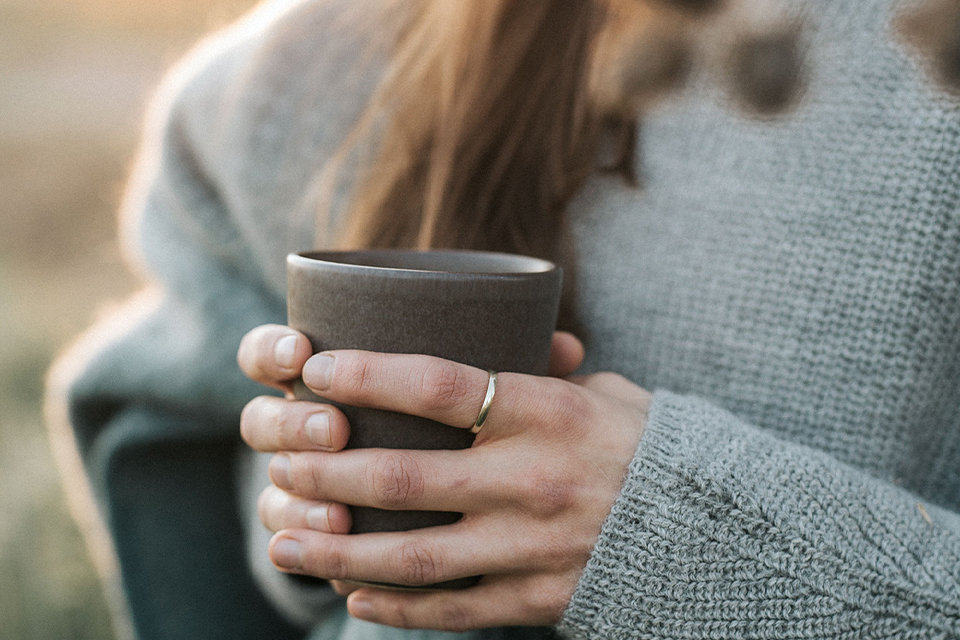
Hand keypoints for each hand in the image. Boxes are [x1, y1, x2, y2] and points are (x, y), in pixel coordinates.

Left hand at [237, 324, 650, 630]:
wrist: (714, 529)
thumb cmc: (647, 445)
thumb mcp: (602, 390)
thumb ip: (541, 372)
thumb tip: (504, 340)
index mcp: (545, 411)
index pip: (437, 384)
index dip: (366, 375)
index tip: (313, 370)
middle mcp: (532, 477)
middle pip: (403, 476)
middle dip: (326, 473)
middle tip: (278, 465)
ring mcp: (533, 545)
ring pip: (414, 555)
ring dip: (338, 551)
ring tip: (282, 543)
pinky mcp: (538, 598)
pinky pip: (453, 609)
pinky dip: (396, 606)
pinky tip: (353, 596)